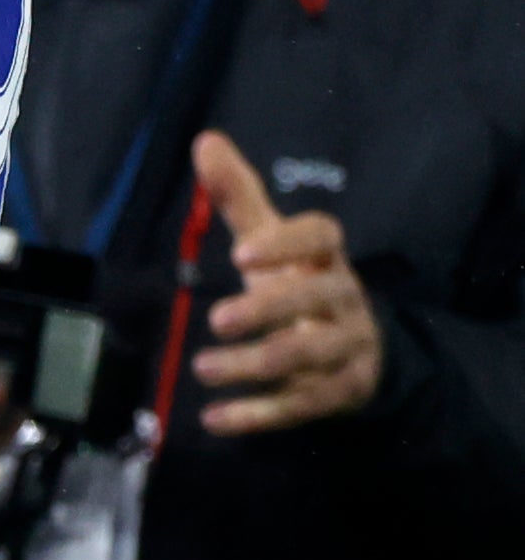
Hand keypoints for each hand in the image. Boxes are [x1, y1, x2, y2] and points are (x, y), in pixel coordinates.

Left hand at [188, 132, 383, 434]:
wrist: (356, 352)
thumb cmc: (298, 284)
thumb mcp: (269, 242)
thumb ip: (239, 198)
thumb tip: (204, 139)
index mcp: (323, 258)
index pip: (322, 237)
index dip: (288, 242)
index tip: (243, 253)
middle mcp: (342, 300)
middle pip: (316, 300)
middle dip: (268, 310)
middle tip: (217, 320)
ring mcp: (346, 348)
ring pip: (307, 357)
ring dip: (253, 366)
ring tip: (203, 368)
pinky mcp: (338, 392)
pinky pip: (300, 404)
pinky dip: (257, 415)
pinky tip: (215, 419)